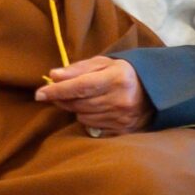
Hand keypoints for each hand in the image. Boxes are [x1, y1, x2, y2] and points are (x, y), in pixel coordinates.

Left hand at [37, 56, 152, 136]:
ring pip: (83, 116)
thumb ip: (77, 68)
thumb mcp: (103, 63)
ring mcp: (123, 118)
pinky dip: (87, 118)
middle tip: (55, 92)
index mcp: (116, 78)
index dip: (57, 91)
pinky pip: (93, 126)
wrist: (155, 91)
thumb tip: (53, 76)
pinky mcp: (124, 131)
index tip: (39, 93)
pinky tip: (94, 109)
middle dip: (62, 98)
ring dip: (75, 108)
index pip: (79, 87)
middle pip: (78, 103)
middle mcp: (120, 100)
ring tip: (82, 98)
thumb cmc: (123, 73)